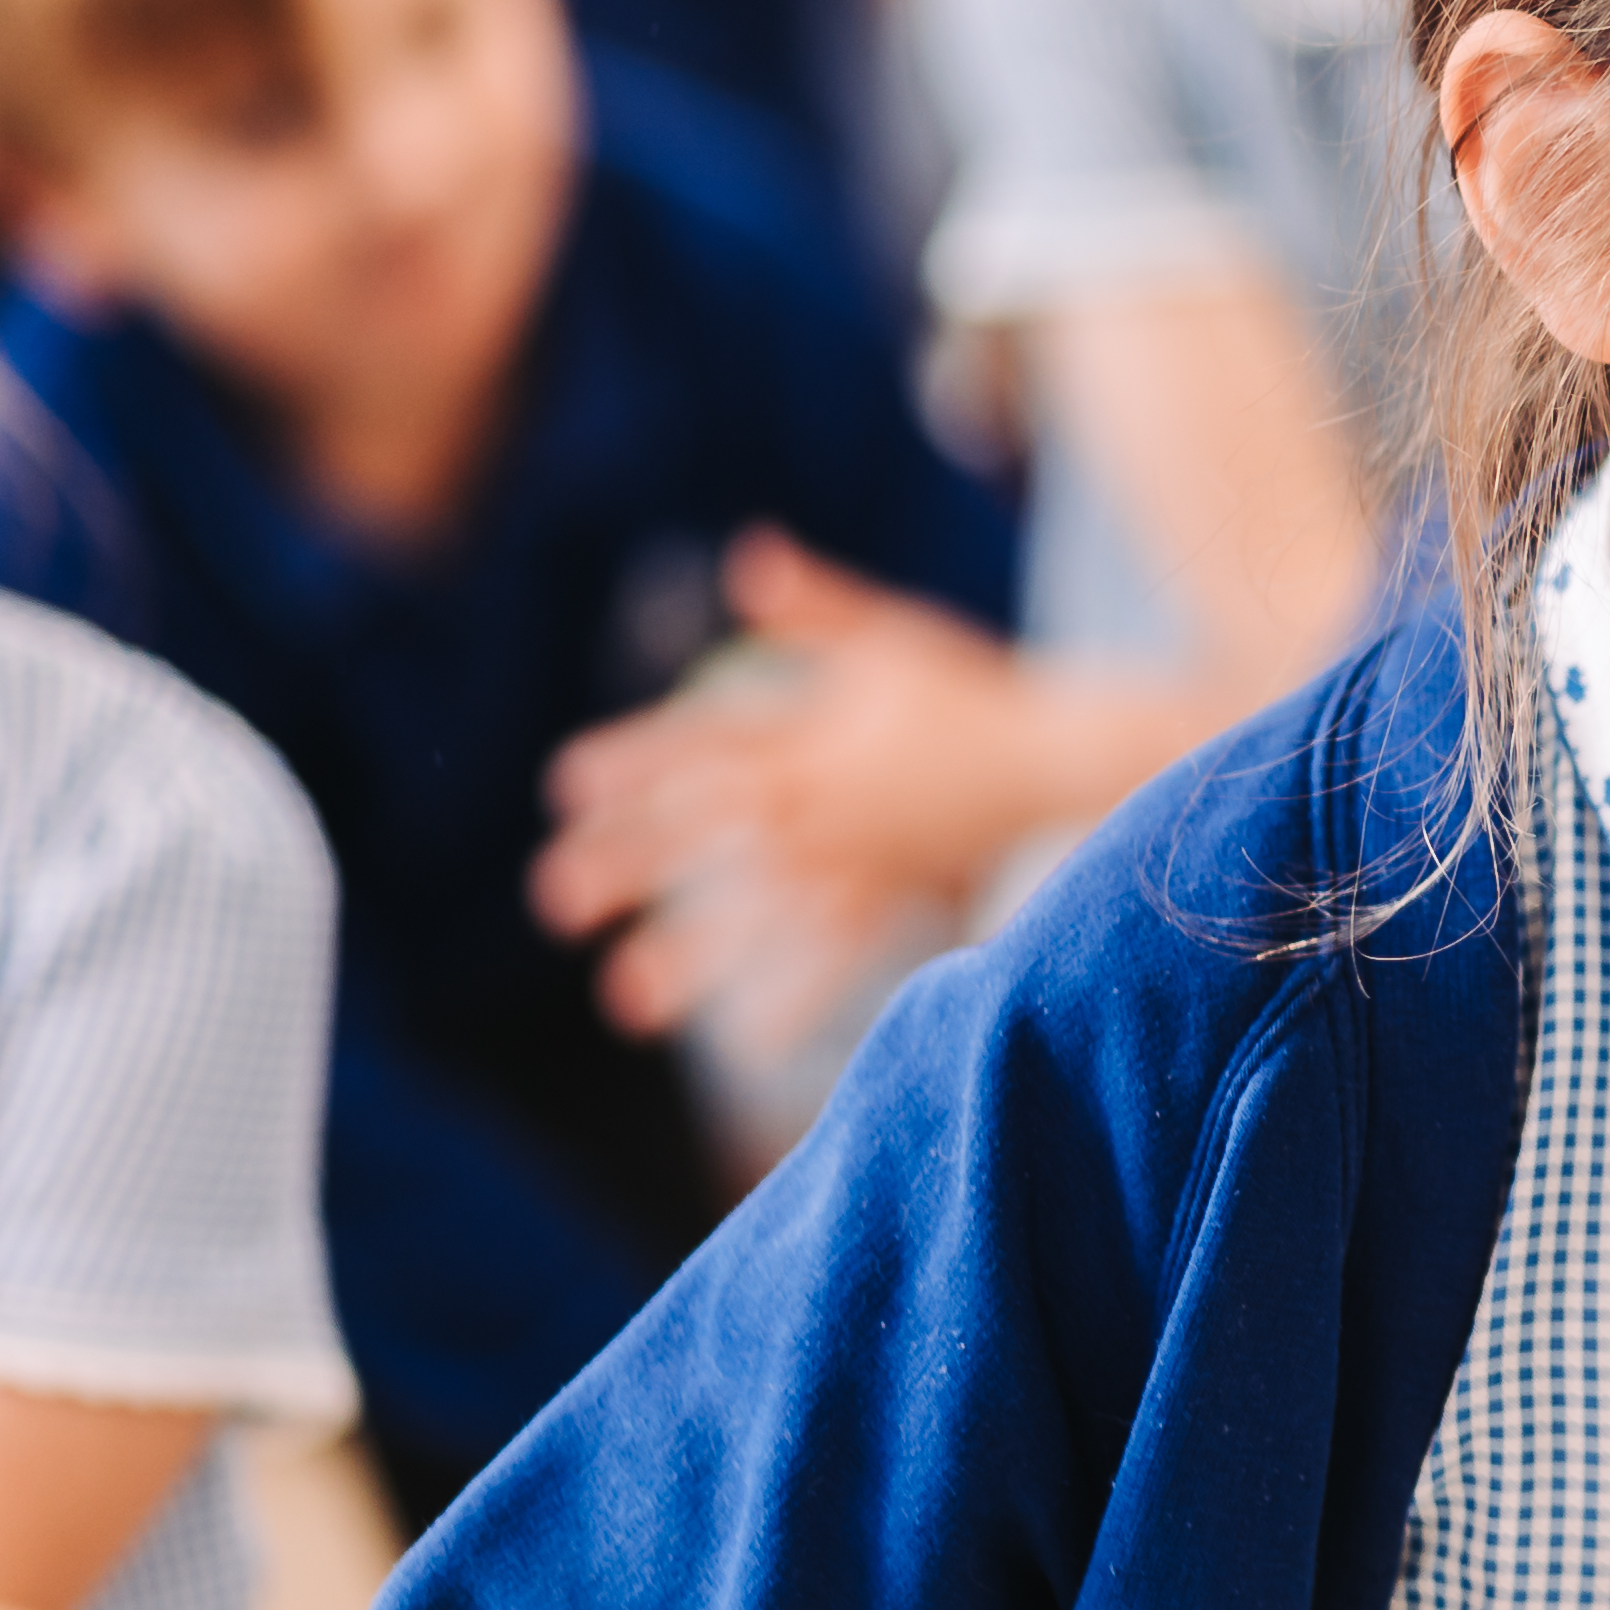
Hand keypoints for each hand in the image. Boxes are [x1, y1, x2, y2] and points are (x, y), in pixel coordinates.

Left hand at [537, 531, 1044, 1048]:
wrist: (1056, 754)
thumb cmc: (970, 688)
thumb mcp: (888, 635)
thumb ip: (814, 608)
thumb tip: (747, 562)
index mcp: (809, 734)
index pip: (701, 746)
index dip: (632, 763)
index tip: (567, 788)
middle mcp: (820, 803)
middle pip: (706, 835)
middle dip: (629, 866)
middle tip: (554, 901)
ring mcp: (855, 858)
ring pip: (758, 911)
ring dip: (692, 957)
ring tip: (625, 1000)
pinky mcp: (892, 895)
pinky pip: (839, 956)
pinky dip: (797, 1000)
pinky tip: (751, 1046)